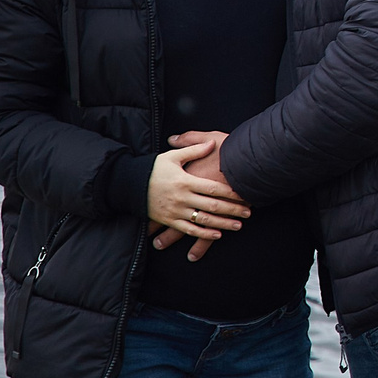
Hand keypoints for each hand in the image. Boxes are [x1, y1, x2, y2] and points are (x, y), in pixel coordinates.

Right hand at [148, 140, 246, 259]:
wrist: (128, 184)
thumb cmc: (153, 168)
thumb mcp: (172, 156)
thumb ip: (194, 150)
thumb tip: (212, 143)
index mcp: (185, 181)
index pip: (213, 188)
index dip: (231, 193)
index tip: (246, 195)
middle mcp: (182, 198)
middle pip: (212, 206)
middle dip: (233, 210)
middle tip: (249, 212)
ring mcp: (175, 211)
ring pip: (203, 220)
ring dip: (223, 224)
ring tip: (239, 225)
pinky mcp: (169, 220)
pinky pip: (189, 230)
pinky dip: (203, 234)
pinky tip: (217, 234)